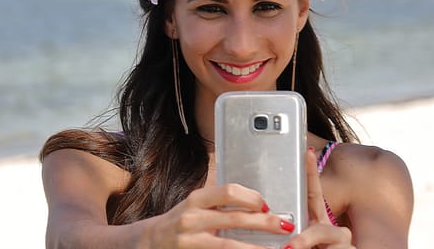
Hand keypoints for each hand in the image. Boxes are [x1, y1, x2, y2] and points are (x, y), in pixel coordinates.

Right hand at [142, 183, 295, 248]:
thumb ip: (219, 204)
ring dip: (256, 248)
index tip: (267, 204)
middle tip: (285, 226)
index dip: (251, 196)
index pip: (229, 191)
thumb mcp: (195, 206)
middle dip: (264, 222)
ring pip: (230, 245)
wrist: (147, 242)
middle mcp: (192, 217)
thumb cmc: (178, 222)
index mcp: (197, 199)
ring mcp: (190, 240)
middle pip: (235, 218)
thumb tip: (254, 204)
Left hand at [283, 148, 354, 248]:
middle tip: (290, 248)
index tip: (307, 151)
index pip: (315, 195)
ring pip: (328, 243)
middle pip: (321, 230)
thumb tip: (279, 231)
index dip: (311, 173)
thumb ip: (297, 234)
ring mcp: (346, 246)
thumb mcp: (301, 241)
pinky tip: (299, 248)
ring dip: (309, 248)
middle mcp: (337, 233)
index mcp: (320, 225)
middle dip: (306, 240)